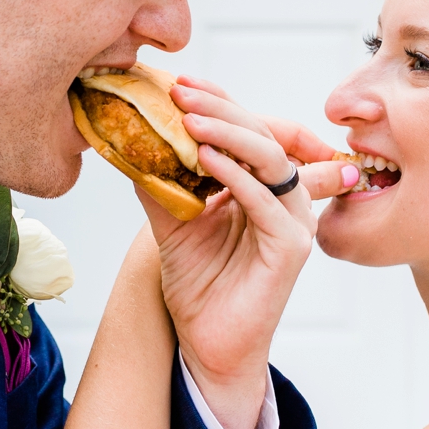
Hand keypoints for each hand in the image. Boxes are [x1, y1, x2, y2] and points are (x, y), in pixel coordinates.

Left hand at [135, 78, 360, 428]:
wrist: (207, 344)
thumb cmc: (198, 285)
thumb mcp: (172, 221)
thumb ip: (163, 181)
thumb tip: (135, 138)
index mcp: (262, 186)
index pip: (251, 129)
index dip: (222, 102)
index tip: (181, 83)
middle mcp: (285, 199)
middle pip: (262, 135)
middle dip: (221, 108)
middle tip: (181, 92)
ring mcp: (293, 222)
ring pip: (270, 160)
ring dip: (229, 133)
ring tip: (190, 119)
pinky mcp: (292, 248)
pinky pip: (268, 201)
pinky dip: (237, 176)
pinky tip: (205, 158)